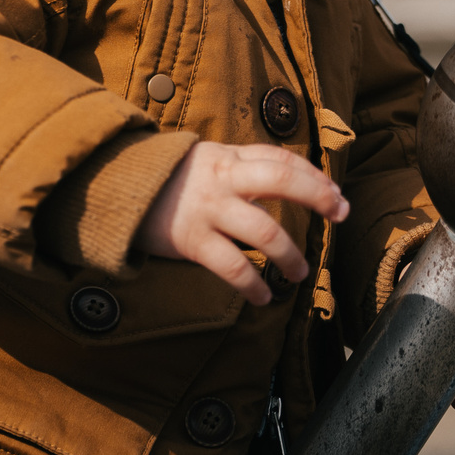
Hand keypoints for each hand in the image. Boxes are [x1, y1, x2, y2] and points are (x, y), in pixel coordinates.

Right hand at [139, 142, 347, 305]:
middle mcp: (223, 179)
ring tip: (300, 272)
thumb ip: (241, 168)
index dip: (315, 176)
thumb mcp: (206, 161)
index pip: (281, 160)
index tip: (336, 196)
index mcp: (228, 157)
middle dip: (318, 197)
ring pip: (264, 232)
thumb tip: (285, 183)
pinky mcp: (193, 241)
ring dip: (291, 256)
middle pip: (282, 180)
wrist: (115, 188)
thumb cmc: (168, 179)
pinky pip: (233, 267)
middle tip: (339, 216)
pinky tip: (265, 296)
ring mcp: (209, 210)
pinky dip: (255, 285)